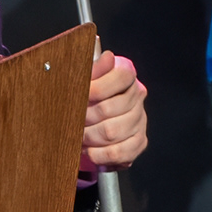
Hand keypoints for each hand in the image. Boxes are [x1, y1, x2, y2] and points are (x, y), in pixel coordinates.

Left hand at [81, 47, 146, 175]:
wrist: (99, 118)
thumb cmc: (92, 95)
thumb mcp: (88, 78)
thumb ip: (93, 68)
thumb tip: (106, 57)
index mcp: (127, 76)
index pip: (120, 77)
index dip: (97, 88)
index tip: (79, 96)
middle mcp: (137, 96)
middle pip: (110, 109)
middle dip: (85, 118)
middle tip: (71, 121)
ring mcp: (140, 120)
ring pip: (113, 131)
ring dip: (89, 137)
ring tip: (78, 137)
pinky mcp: (139, 141)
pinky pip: (121, 151)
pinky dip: (101, 154)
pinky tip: (90, 151)